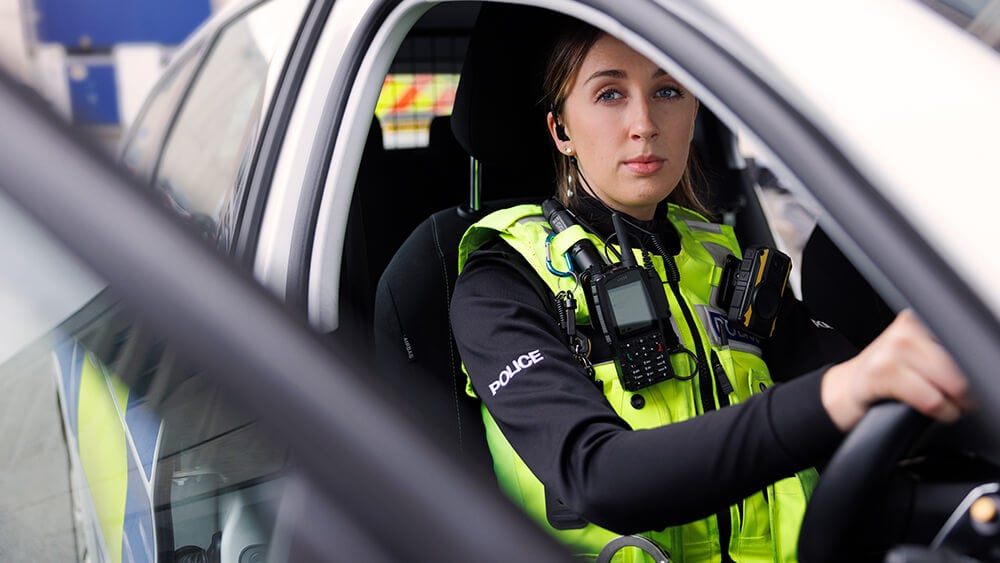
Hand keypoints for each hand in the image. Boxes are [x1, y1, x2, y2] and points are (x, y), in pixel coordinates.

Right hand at [821, 309, 970, 431]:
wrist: (842, 390)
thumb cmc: (883, 377)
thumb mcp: (914, 357)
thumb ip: (940, 355)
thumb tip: (978, 369)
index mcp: (917, 321)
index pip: (962, 341)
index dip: (973, 367)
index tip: (972, 384)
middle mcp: (905, 330)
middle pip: (960, 360)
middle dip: (968, 387)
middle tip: (964, 401)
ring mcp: (891, 350)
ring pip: (950, 380)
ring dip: (955, 402)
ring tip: (951, 407)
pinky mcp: (881, 374)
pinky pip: (929, 398)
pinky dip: (938, 409)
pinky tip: (936, 411)